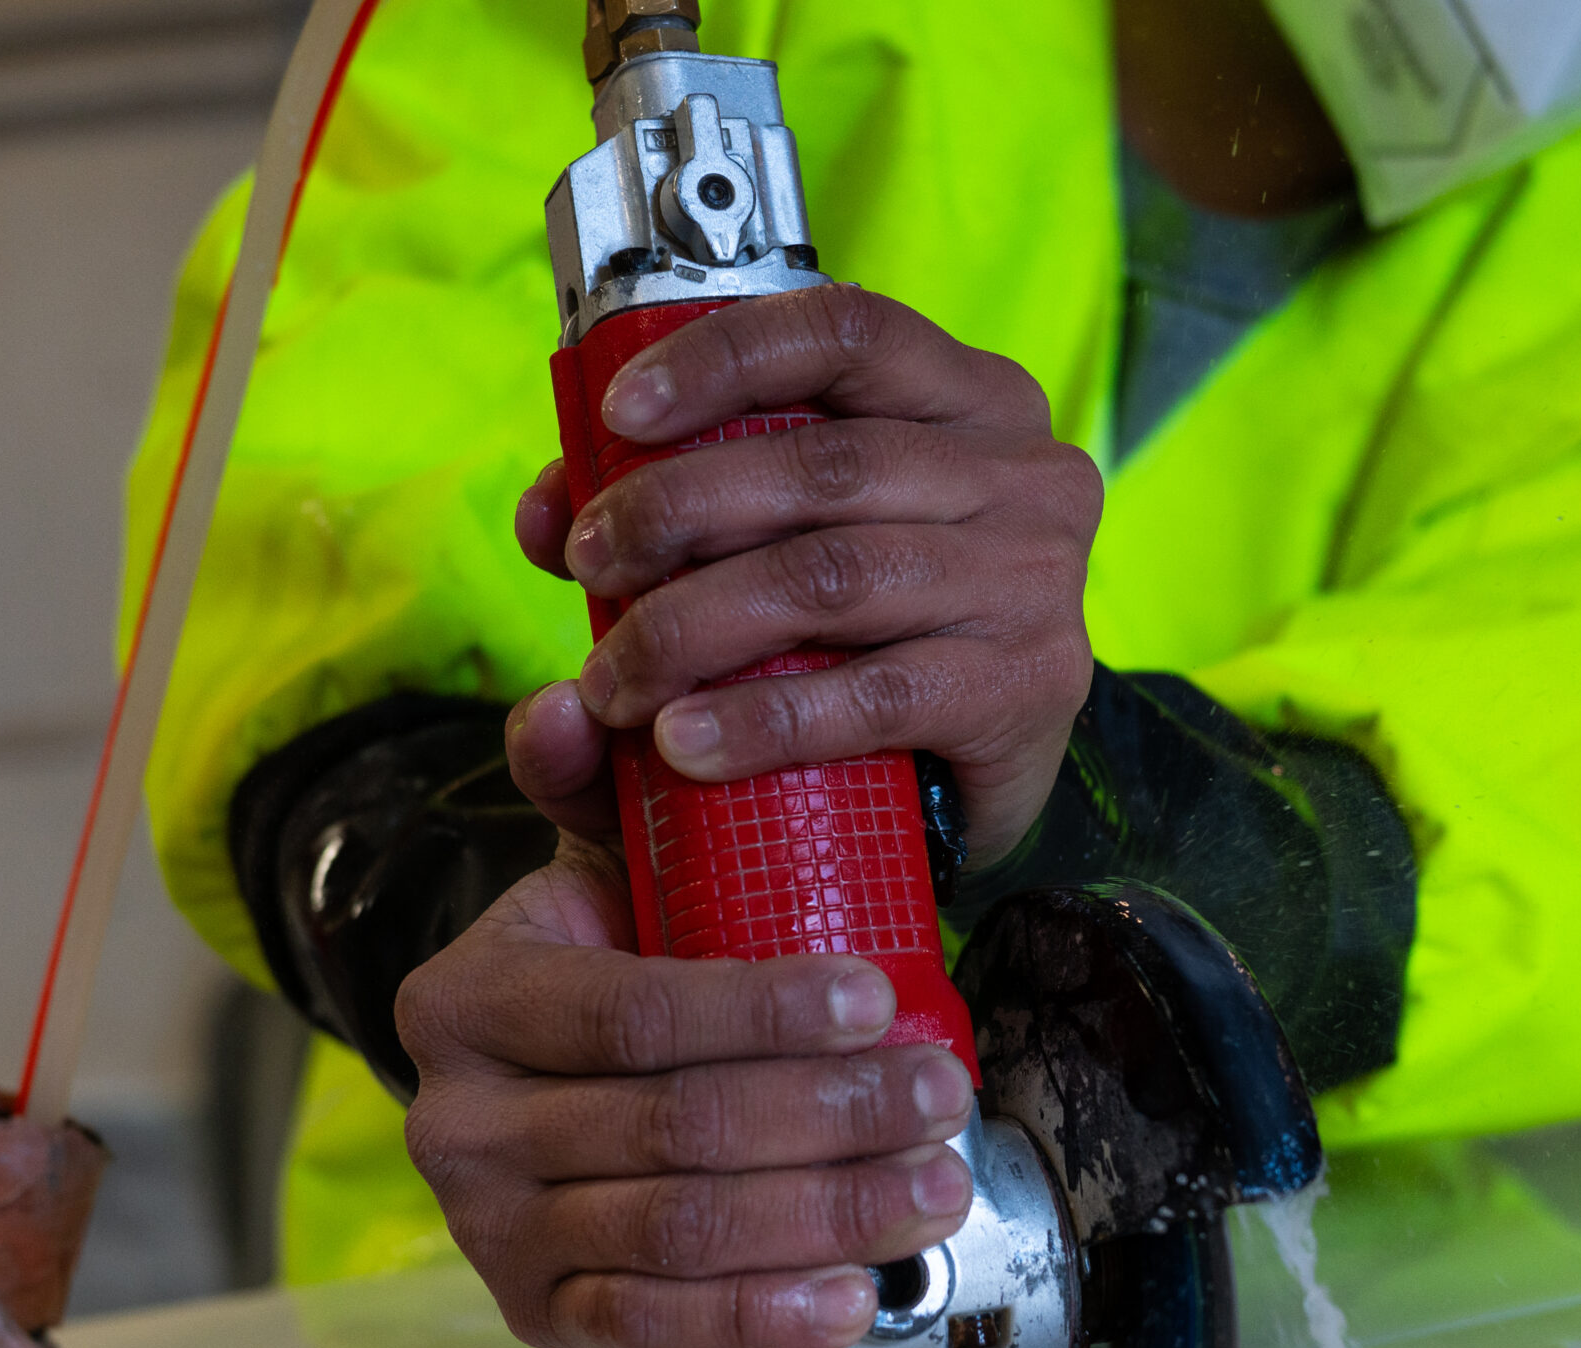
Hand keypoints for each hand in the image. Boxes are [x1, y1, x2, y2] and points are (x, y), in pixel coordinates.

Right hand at [396, 830, 976, 1347]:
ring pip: (677, 1231)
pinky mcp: (534, 1312)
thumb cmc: (612, 961)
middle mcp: (455, 1125)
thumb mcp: (599, 865)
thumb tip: (577, 699)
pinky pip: (650, 1329)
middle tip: (941, 1094)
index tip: (878, 995)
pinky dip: (759, 1319)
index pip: (634, 1015)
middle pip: (671, 1130)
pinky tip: (852, 1297)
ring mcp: (490, 1230)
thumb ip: (589, 782)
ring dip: (826, 1213)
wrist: (554, 1078)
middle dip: (828, 1116)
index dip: (762, 1011)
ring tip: (936, 1183)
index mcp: (467, 1001)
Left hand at [512, 285, 1099, 866]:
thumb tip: (545, 504)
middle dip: (677, 509)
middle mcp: (1024, 473)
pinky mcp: (1026, 688)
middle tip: (590, 565)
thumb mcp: (782, 545)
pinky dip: (761, 720)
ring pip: (833, 577)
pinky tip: (685, 744)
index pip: (846, 333)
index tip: (618, 415)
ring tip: (615, 680)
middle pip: (824, 464)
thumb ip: (671, 511)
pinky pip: (874, 695)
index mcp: (970, 398)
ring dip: (695, 627)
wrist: (979, 780)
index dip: (723, 359)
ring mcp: (1035, 581)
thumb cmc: (872, 635)